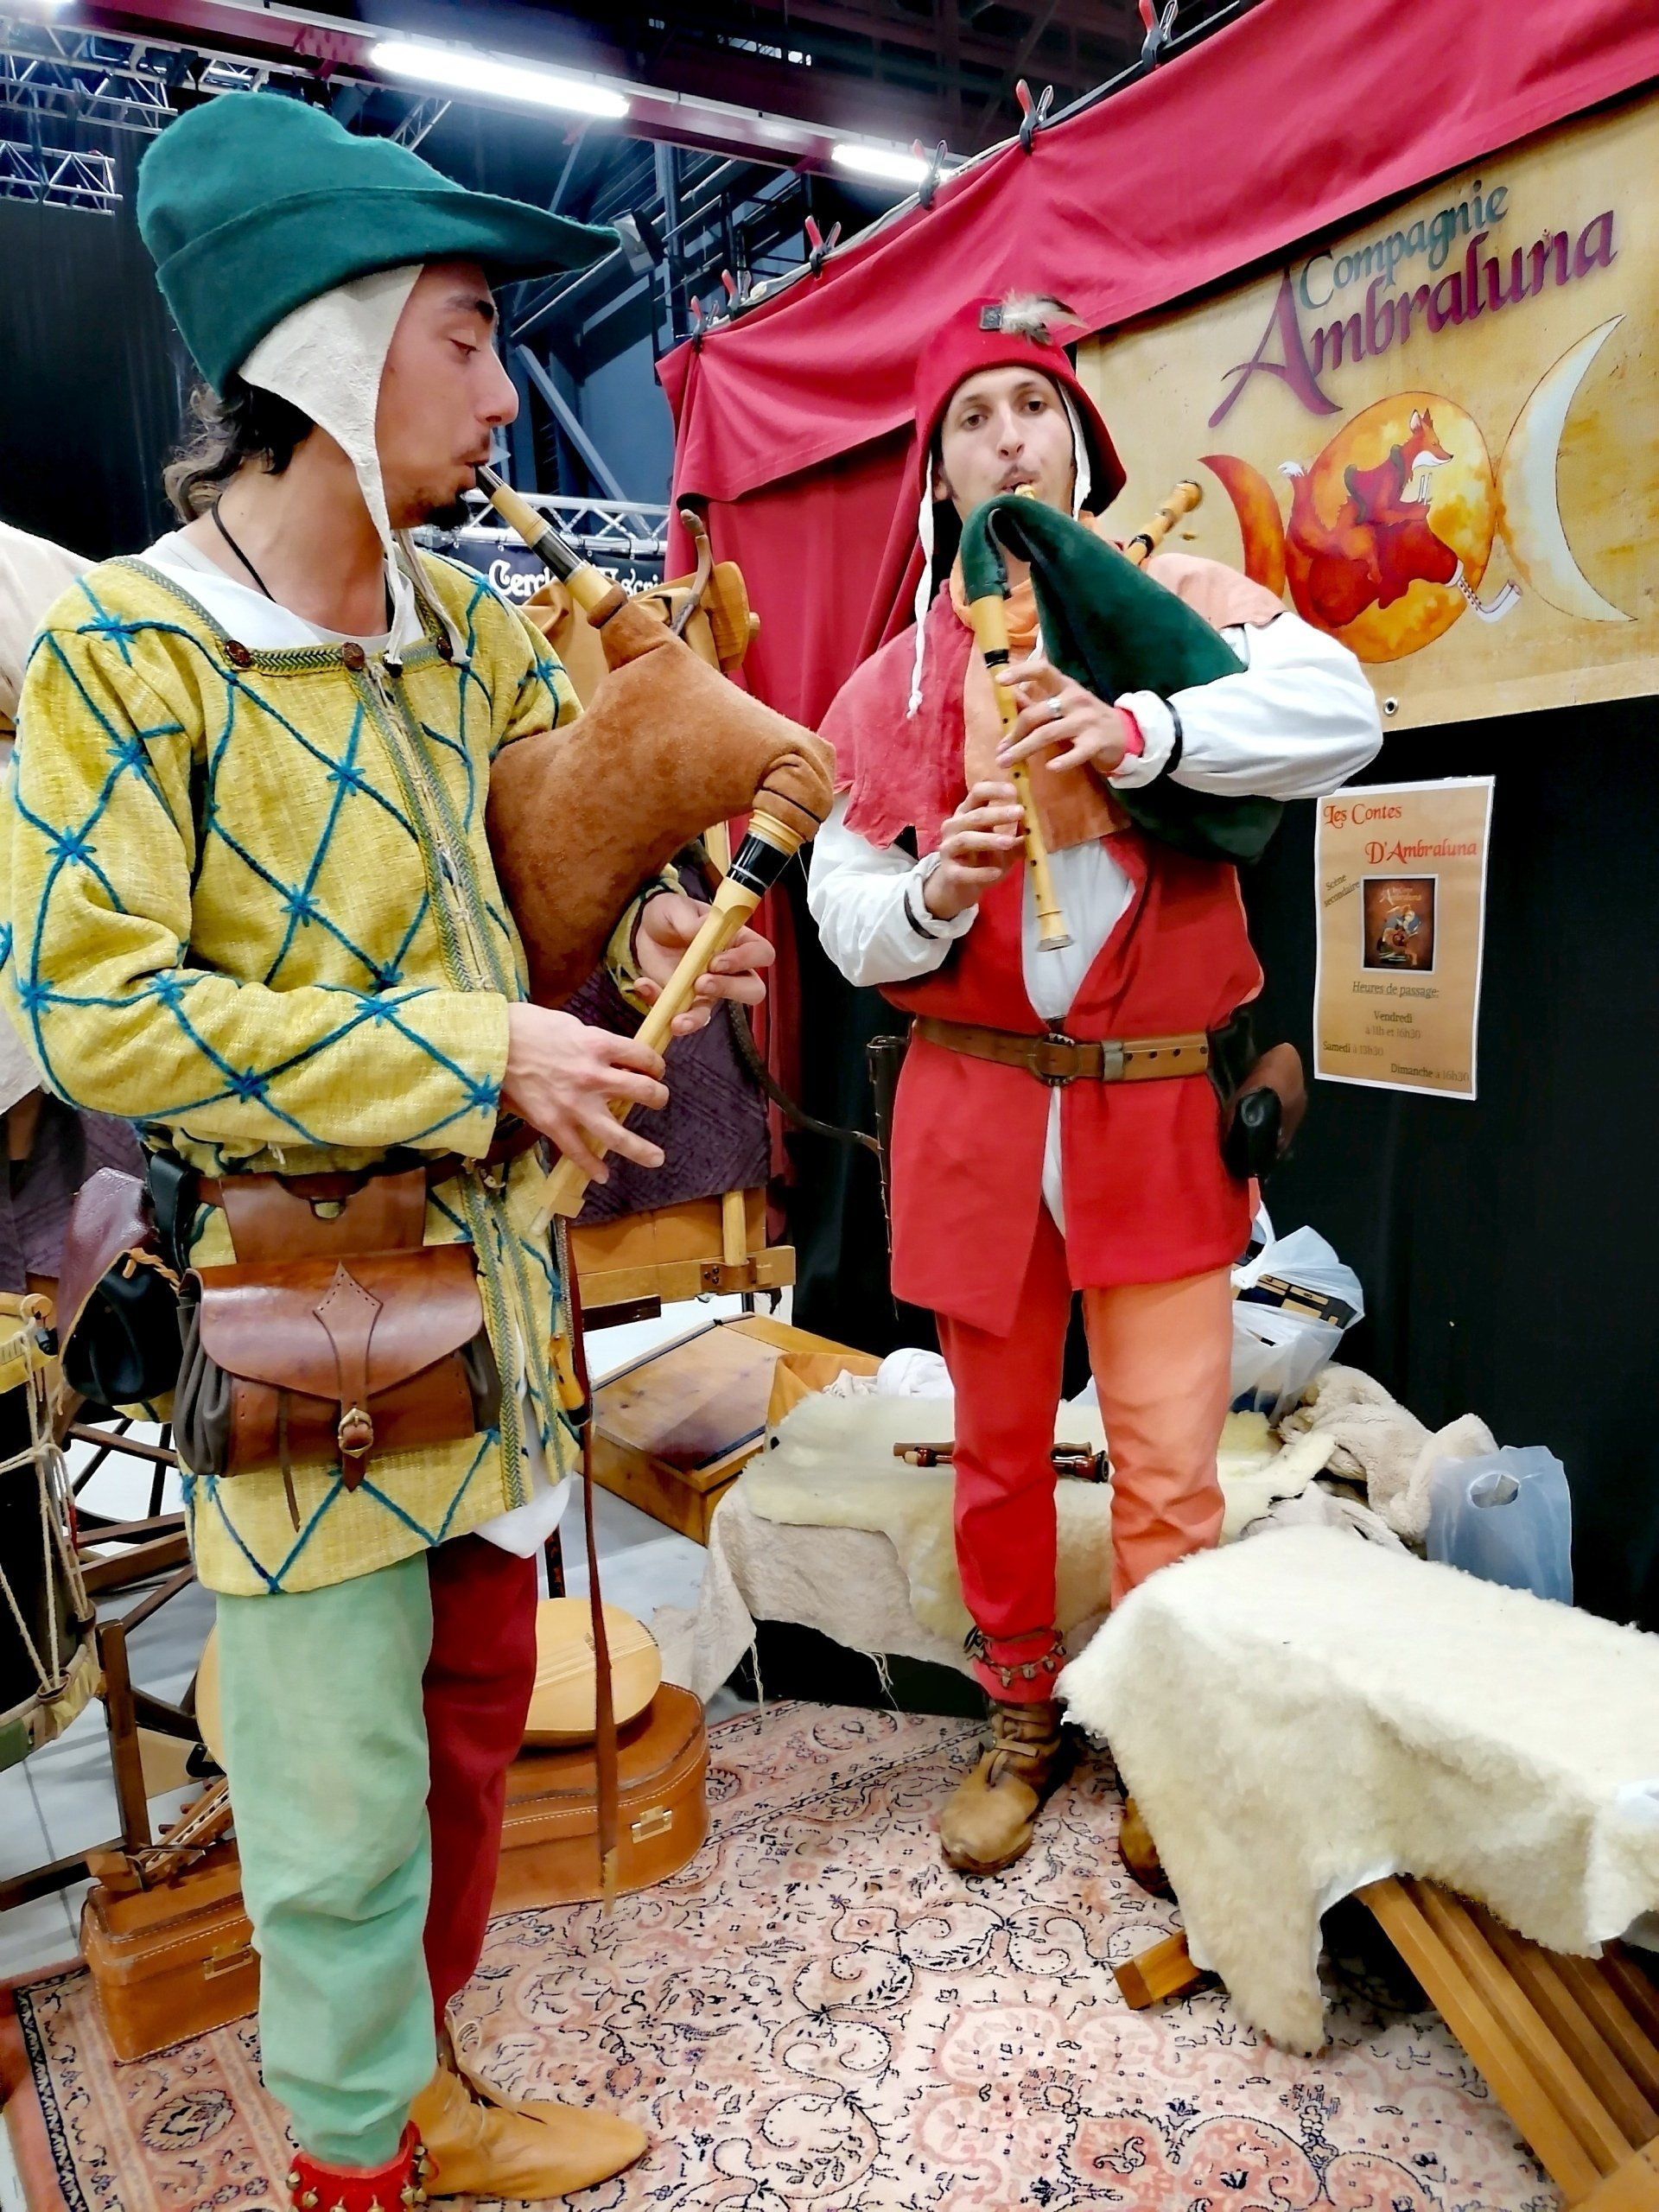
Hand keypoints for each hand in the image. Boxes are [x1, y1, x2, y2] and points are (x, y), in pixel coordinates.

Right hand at [502, 1004, 668, 1185]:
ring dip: (641, 1149)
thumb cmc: (527, 1027)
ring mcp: (575, 1104)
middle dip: (658, 1098)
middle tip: (659, 1101)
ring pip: (618, 1134)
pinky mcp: (553, 1123)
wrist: (490, 1044)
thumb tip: (611, 1057)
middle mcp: (594, 1076)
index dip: (656, 1065)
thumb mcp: (570, 1024)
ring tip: (656, 1158)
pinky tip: (602, 1176)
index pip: (644, 1057)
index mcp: (599, 1045)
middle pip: (644, 1092)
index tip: (655, 1070)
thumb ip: (594, 1043)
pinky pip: (578, 1151)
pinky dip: (592, 1166)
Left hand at [634, 890, 774, 1034]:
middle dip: (729, 990)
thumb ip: (689, 918)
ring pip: (713, 1013)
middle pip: (752, 990)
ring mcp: (707, 991)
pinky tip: (645, 986)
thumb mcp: (675, 907)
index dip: (745, 960)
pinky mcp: (683, 1004)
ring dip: (695, 1017)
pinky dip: (661, 1009)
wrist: (643, 930)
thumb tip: (702, 930)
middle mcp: (729, 970)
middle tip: (701, 983)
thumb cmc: (670, 914)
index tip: (716, 961)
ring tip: (676, 1017)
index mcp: (737, 940)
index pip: (761, 953)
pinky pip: (679, 1016)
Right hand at [923, 780, 1024, 921]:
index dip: (994, 790)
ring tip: (1009, 842)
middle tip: (1020, 812)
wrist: (958, 888)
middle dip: (998, 814)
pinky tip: (995, 873)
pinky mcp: (948, 872)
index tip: (1014, 791)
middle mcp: (955, 827)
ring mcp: (948, 849)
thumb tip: (1037, 826)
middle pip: (975, 816)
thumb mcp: (1003, 847)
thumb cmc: (982, 861)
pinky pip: (963, 872)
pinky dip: (980, 872)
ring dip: (989, 839)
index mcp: (968, 813)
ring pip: (966, 839)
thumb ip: (1017, 836)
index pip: (977, 793)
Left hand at [996, 651, 1130, 775]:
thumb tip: (1011, 696)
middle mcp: (1075, 700)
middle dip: (1015, 733)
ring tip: (1006, 762)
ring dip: (1023, 749)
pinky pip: (1076, 753)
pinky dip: (1063, 761)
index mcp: (1065, 687)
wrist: (1124, 734)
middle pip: (1037, 713)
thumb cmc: (1087, 719)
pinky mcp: (1096, 742)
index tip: (1000, 679)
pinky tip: (1050, 768)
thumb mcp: (1065, 704)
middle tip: (1000, 751)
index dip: (1021, 672)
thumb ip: (1040, 702)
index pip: (1043, 670)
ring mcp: (1086, 721)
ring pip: (1048, 734)